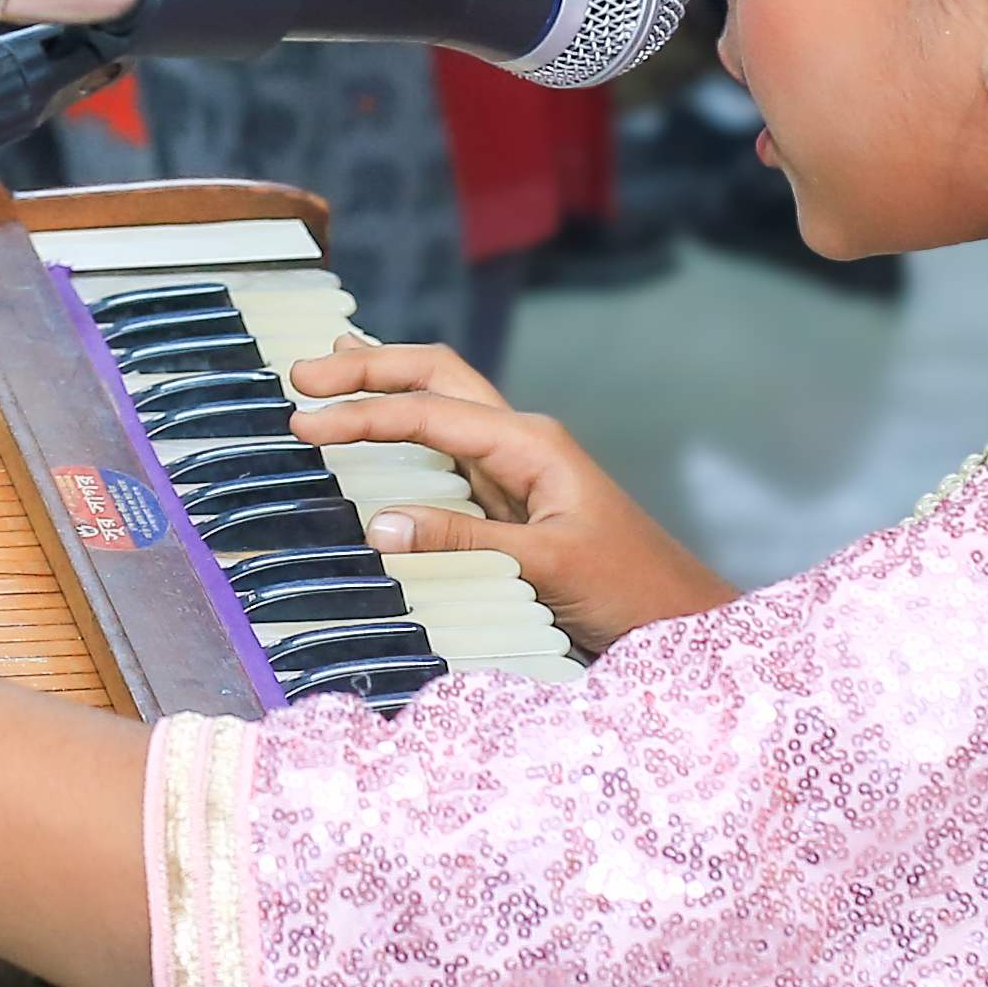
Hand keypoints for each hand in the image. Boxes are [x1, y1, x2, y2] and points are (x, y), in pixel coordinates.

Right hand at [286, 338, 735, 652]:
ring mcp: (519, 470)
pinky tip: (388, 422)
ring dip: (389, 383)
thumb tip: (380, 524)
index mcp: (532, 444)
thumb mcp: (547, 567)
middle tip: (304, 374)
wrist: (683, 619)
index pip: (431, 413)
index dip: (363, 413)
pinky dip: (409, 426)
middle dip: (371, 368)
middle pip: (438, 378)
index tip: (304, 421)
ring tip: (332, 367)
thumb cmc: (632, 591)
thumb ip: (465, 542)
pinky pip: (450, 449)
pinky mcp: (513, 501)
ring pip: (444, 403)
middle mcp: (522, 443)